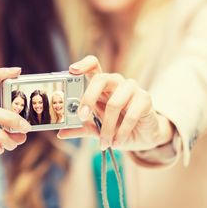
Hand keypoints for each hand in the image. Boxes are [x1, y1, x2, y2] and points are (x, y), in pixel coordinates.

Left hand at [57, 56, 173, 150]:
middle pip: (101, 79)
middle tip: (82, 117)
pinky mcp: (145, 99)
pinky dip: (121, 132)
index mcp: (102, 85)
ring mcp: (132, 89)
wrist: (143, 137)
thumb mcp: (96, 128)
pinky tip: (117, 142)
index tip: (71, 70)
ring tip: (103, 142)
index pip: (94, 65)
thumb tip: (60, 133)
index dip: (83, 65)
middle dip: (88, 98)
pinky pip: (131, 114)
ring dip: (107, 127)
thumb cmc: (117, 127)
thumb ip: (80, 128)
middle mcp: (116, 82)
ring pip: (114, 103)